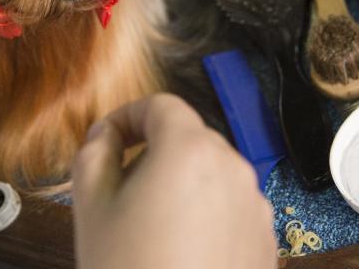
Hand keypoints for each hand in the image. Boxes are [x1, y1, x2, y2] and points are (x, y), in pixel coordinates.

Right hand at [72, 94, 276, 268]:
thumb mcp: (91, 208)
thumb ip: (95, 152)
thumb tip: (107, 135)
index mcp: (190, 150)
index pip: (161, 106)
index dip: (128, 116)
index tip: (108, 141)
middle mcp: (233, 168)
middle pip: (189, 139)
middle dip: (154, 153)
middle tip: (120, 193)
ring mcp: (256, 206)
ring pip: (212, 175)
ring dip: (181, 185)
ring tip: (150, 232)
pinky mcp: (267, 242)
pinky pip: (231, 210)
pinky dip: (206, 216)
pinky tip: (180, 254)